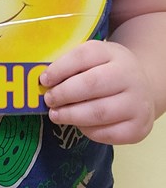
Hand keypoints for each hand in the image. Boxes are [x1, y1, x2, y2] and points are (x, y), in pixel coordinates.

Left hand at [40, 40, 154, 144]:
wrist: (143, 89)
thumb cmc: (108, 73)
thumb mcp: (95, 60)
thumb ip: (73, 67)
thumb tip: (46, 82)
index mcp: (114, 53)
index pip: (84, 56)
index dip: (61, 68)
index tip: (44, 80)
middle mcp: (129, 76)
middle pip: (91, 84)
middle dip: (64, 94)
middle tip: (49, 100)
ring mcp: (137, 103)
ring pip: (99, 112)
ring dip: (72, 115)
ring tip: (56, 115)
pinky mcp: (139, 128)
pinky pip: (108, 133)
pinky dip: (88, 131)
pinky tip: (79, 125)